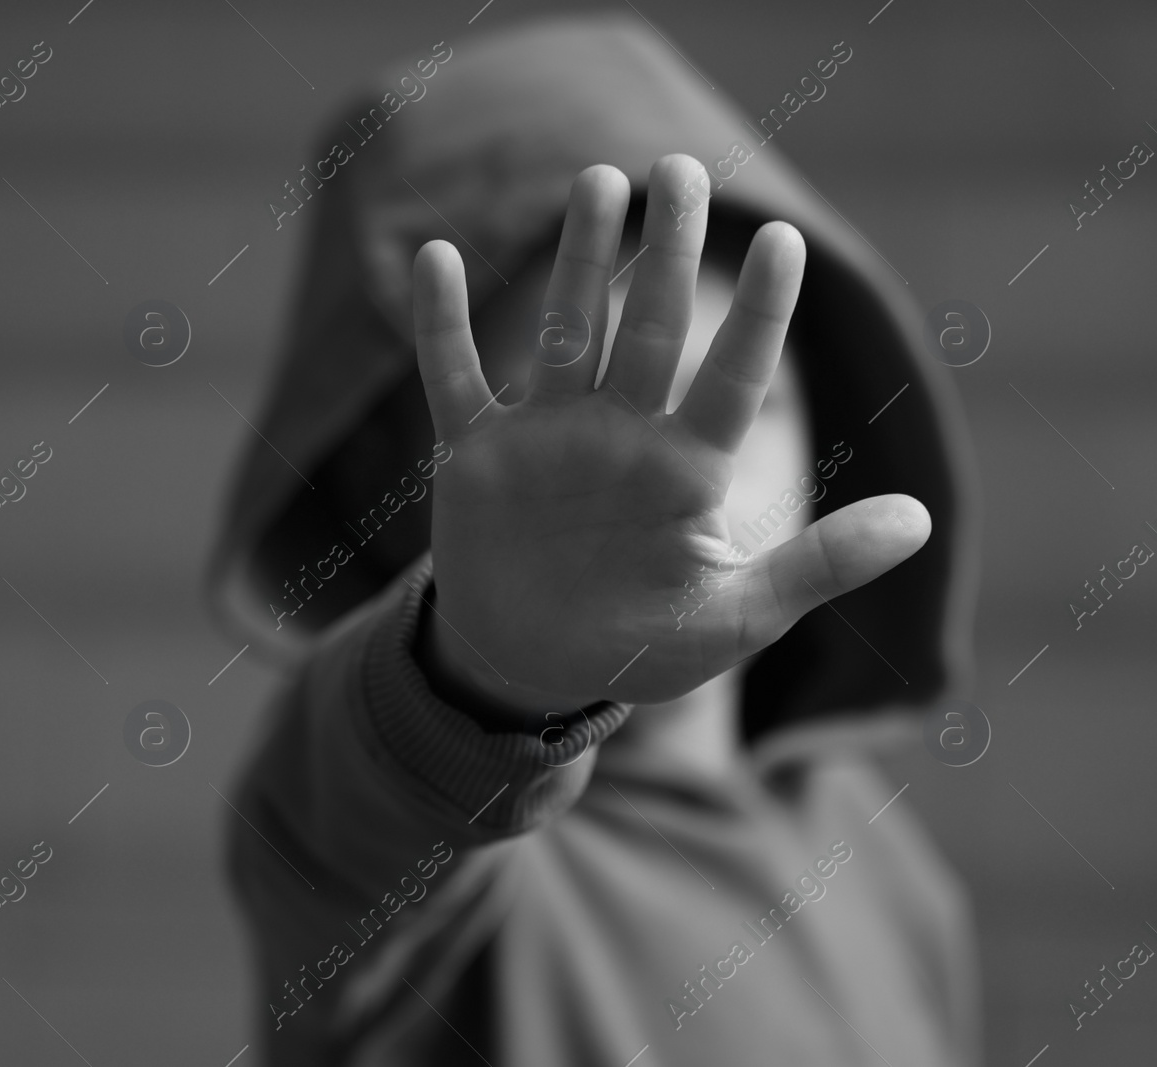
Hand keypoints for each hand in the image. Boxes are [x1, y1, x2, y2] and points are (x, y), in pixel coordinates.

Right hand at [411, 156, 929, 717]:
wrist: (532, 669)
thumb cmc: (641, 646)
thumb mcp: (735, 619)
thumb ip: (818, 567)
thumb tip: (921, 520)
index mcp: (686, 468)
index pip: (732, 378)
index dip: (757, 315)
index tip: (785, 242)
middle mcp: (620, 435)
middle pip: (648, 329)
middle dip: (665, 252)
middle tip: (681, 169)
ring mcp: (544, 437)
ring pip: (564, 333)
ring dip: (577, 262)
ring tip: (599, 184)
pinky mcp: (474, 454)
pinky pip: (455, 378)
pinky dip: (441, 326)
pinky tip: (439, 258)